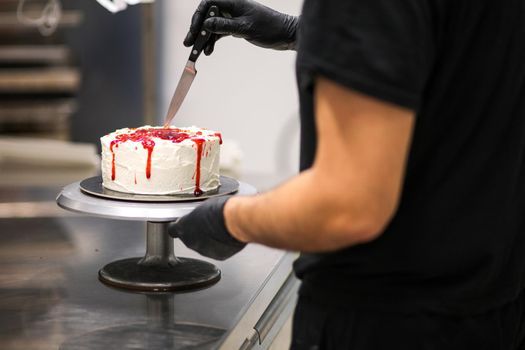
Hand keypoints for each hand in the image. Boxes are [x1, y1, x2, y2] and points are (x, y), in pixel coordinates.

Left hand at [168, 196, 245, 259]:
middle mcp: (191, 242)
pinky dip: (221, 245)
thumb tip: (201, 215)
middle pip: (190, 239)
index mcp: (183, 227)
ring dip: (210, 240)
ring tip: (220, 229)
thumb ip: (198, 215)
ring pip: (204, 246)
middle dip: (198, 233)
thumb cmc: (219, 210)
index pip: (173, 230)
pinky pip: (218, 250)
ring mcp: (204, 251)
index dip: (179, 228)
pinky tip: (227, 236)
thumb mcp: (203, 207)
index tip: (182, 225)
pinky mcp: (219, 256)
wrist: (234, 222)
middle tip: (209, 225)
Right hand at [183, 0, 298, 54]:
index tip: (194, 31)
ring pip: (212, 26)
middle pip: (207, 16)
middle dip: (197, 30)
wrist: (286, 35)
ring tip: (197, 52)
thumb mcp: (246, 28)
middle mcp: (231, 7)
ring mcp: (233, 17)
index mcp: (233, 2)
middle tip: (188, 44)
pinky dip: (213, 42)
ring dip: (204, 39)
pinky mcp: (236, 27)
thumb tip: (206, 24)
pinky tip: (209, 52)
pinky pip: (220, 33)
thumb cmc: (269, 28)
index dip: (198, 17)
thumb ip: (225, 26)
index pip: (208, 4)